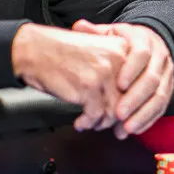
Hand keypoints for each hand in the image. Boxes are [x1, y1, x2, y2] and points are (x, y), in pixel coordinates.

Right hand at [11, 23, 127, 132]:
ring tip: (91, 123)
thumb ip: (117, 71)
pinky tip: (80, 122)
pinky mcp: (88, 88)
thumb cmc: (62, 52)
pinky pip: (95, 115)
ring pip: (113, 111)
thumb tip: (128, 101)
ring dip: (101, 122)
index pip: (137, 83)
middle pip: (128, 99)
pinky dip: (87, 123)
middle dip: (117, 118)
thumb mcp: (96, 52)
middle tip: (108, 125)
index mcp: (122, 48)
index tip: (124, 115)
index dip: (131, 104)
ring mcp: (104, 74)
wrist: (36, 49)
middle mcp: (117, 60)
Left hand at [72, 20, 173, 138]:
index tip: (119, 84)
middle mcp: (159, 56)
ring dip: (143, 114)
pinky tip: (134, 129)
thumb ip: (95, 32)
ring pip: (160, 96)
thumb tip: (79, 26)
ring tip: (126, 128)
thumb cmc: (125, 41)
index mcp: (144, 40)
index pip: (141, 53)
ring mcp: (167, 74)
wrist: (150, 44)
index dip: (131, 69)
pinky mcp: (169, 89)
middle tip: (118, 113)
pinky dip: (148, 120)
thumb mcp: (111, 33)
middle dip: (135, 98)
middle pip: (152, 79)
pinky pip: (162, 107)